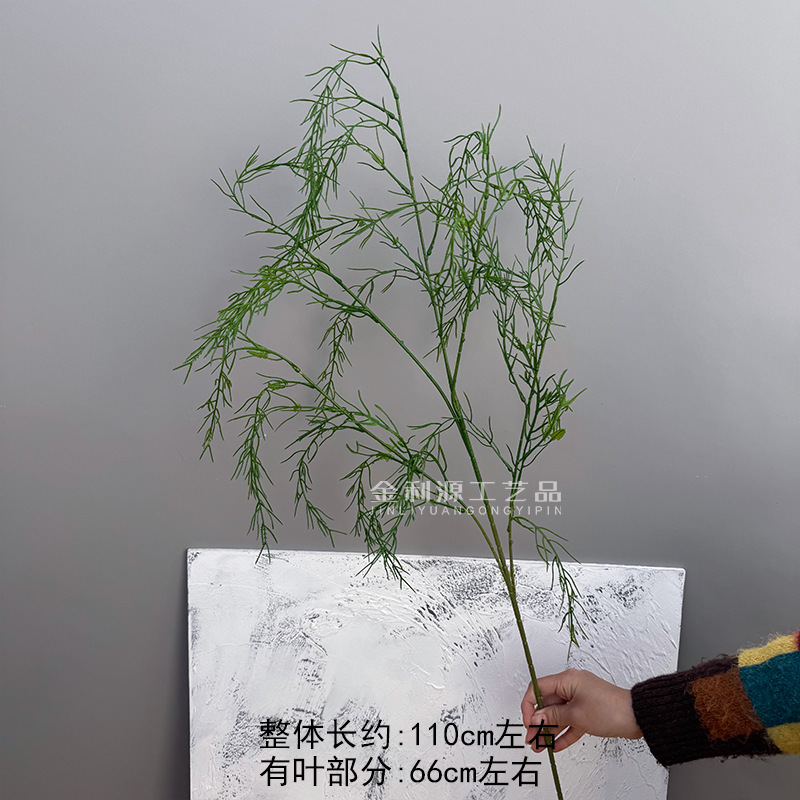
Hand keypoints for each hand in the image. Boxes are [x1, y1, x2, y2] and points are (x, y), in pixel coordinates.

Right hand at [520, 668, 642, 752]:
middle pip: (547, 704)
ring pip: (558, 715)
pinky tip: (556, 744)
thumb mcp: (575, 715)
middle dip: (538, 722)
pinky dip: (564, 732)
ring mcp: (580, 699)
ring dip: (549, 730)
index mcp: (566, 680)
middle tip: (532, 738)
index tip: (528, 722)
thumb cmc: (610, 709)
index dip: (529, 705)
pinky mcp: (588, 710)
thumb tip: (536, 717)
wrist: (636, 717)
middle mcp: (571, 686)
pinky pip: (570, 721)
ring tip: (541, 746)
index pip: (538, 688)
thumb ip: (553, 717)